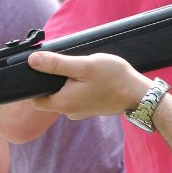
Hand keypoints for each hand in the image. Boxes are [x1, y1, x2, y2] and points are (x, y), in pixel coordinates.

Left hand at [27, 52, 150, 118]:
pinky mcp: (90, 108)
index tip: (44, 69)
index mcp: (63, 103)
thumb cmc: (114, 79)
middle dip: (53, 80)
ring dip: (67, 82)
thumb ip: (57, 64)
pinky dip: (78, 86)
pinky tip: (89, 77)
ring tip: (80, 69)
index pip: (36, 99)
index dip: (36, 84)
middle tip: (66, 64)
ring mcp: (81, 111)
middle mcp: (70, 111)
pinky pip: (76, 96)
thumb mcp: (84, 66)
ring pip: (64, 95)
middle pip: (50, 96)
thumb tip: (32, 61)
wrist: (140, 94)